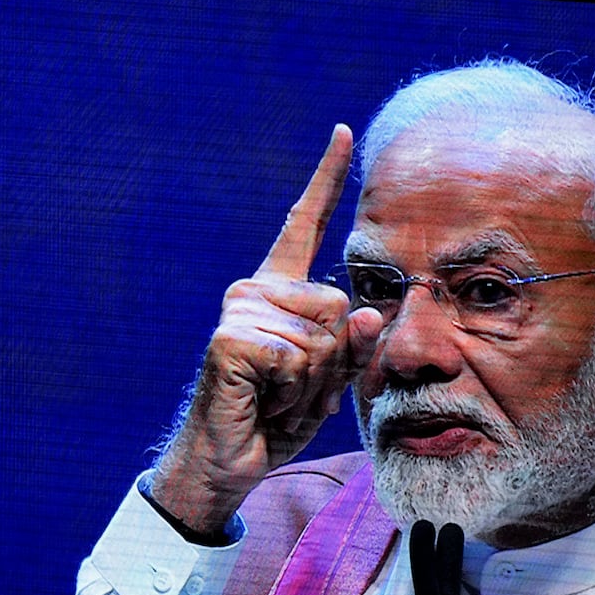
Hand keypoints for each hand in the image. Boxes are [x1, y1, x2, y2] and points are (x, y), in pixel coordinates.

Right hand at [151, 125, 383, 536]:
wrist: (227, 462)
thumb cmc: (274, 420)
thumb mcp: (328, 382)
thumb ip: (352, 345)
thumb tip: (367, 311)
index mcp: (277, 292)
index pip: (303, 226)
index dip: (324, 179)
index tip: (343, 131)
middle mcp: (254, 291)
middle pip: (337, 307)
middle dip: (331, 363)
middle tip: (290, 390)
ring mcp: (239, 312)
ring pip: (321, 338)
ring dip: (310, 384)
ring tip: (274, 399)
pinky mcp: (230, 339)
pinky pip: (296, 357)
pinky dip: (289, 391)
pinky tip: (259, 400)